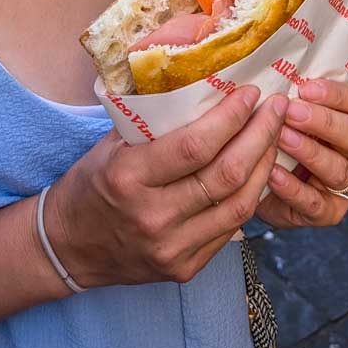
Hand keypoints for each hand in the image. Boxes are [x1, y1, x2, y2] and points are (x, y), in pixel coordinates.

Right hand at [47, 87, 286, 287]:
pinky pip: (232, 229)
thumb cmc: (92, 182)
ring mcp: (172, 248)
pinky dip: (250, 196)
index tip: (251, 93)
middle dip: (260, 135)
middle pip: (225, 174)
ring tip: (276, 136)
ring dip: (265, 166)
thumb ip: (153, 119)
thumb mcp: (111, 142)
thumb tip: (200, 78)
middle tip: (278, 107)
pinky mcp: (185, 269)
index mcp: (129, 176)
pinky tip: (259, 171)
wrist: (70, 245)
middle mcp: (153, 216)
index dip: (231, 118)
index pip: (194, 146)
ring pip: (238, 205)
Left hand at [255, 79, 347, 229]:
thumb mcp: (280, 111)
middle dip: (321, 121)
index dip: (334, 94)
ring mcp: (344, 185)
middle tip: (290, 111)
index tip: (306, 88)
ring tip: (280, 138)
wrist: (255, 183)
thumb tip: (266, 66)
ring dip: (308, 151)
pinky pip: (314, 202)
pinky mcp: (327, 212)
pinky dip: (293, 188)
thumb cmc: (271, 135)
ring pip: (336, 168)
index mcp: (347, 120)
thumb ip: (284, 93)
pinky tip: (273, 173)